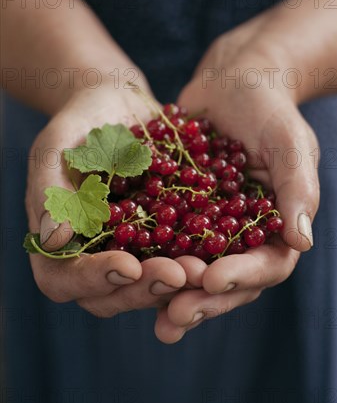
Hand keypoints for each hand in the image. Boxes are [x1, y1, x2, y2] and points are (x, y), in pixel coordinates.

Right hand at [26, 83, 186, 316]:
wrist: (118, 106)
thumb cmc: (78, 124)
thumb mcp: (56, 147)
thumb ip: (51, 191)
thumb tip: (52, 240)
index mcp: (58, 243)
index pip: (63, 279)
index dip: (94, 279)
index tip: (127, 266)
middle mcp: (93, 257)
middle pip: (110, 296)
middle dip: (144, 288)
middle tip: (178, 274)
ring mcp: (130, 253)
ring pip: (147, 287)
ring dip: (174, 285)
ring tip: (202, 270)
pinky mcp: (162, 241)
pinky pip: (177, 261)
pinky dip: (196, 262)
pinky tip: (219, 253)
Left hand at [154, 22, 319, 342]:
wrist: (231, 84)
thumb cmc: (268, 108)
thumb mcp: (289, 142)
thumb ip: (297, 188)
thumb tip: (301, 242)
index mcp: (277, 227)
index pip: (268, 264)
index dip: (242, 276)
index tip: (213, 278)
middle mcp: (244, 237)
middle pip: (228, 281)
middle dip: (204, 300)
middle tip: (175, 316)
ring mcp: (211, 230)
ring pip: (195, 272)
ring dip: (175, 296)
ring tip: (156, 317)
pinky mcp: (179, 217)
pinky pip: (164, 245)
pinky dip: (149, 263)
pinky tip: (126, 276)